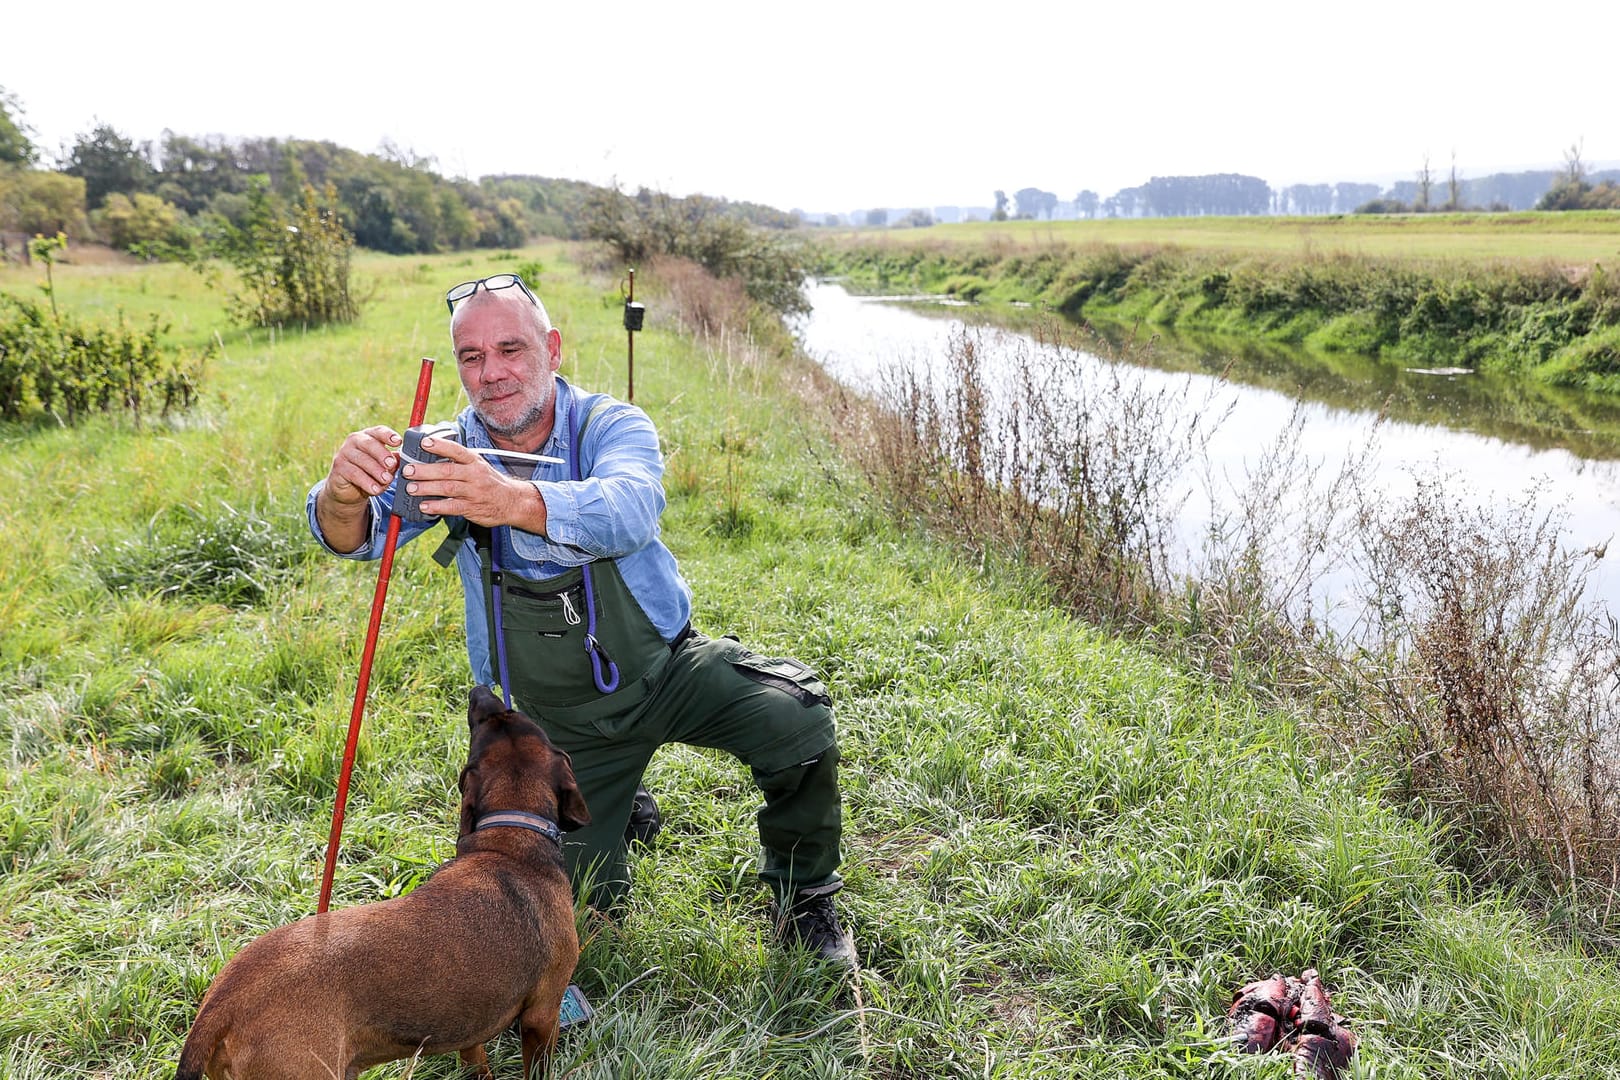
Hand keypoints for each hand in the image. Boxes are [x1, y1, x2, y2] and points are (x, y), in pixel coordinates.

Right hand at [325, 426, 402, 504]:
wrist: (349, 490)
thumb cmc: (370, 473)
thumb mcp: (384, 468)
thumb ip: (393, 462)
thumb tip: (402, 458)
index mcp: (369, 436)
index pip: (378, 431)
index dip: (388, 435)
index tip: (399, 441)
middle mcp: (355, 441)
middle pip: (369, 443)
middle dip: (382, 454)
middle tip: (391, 464)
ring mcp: (345, 453)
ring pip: (362, 460)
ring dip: (376, 471)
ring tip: (387, 480)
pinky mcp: (339, 467)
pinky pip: (354, 474)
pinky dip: (367, 482)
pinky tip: (375, 489)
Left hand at [405, 436, 546, 531]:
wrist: (512, 501)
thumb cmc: (489, 482)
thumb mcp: (478, 465)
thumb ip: (458, 462)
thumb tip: (429, 456)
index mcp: (474, 461)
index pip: (456, 450)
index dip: (440, 446)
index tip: (424, 443)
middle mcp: (474, 475)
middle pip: (448, 470)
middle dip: (425, 470)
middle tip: (408, 470)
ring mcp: (473, 492)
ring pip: (448, 488)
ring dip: (427, 488)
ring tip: (410, 488)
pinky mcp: (472, 508)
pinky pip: (452, 507)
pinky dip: (437, 506)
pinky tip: (424, 506)